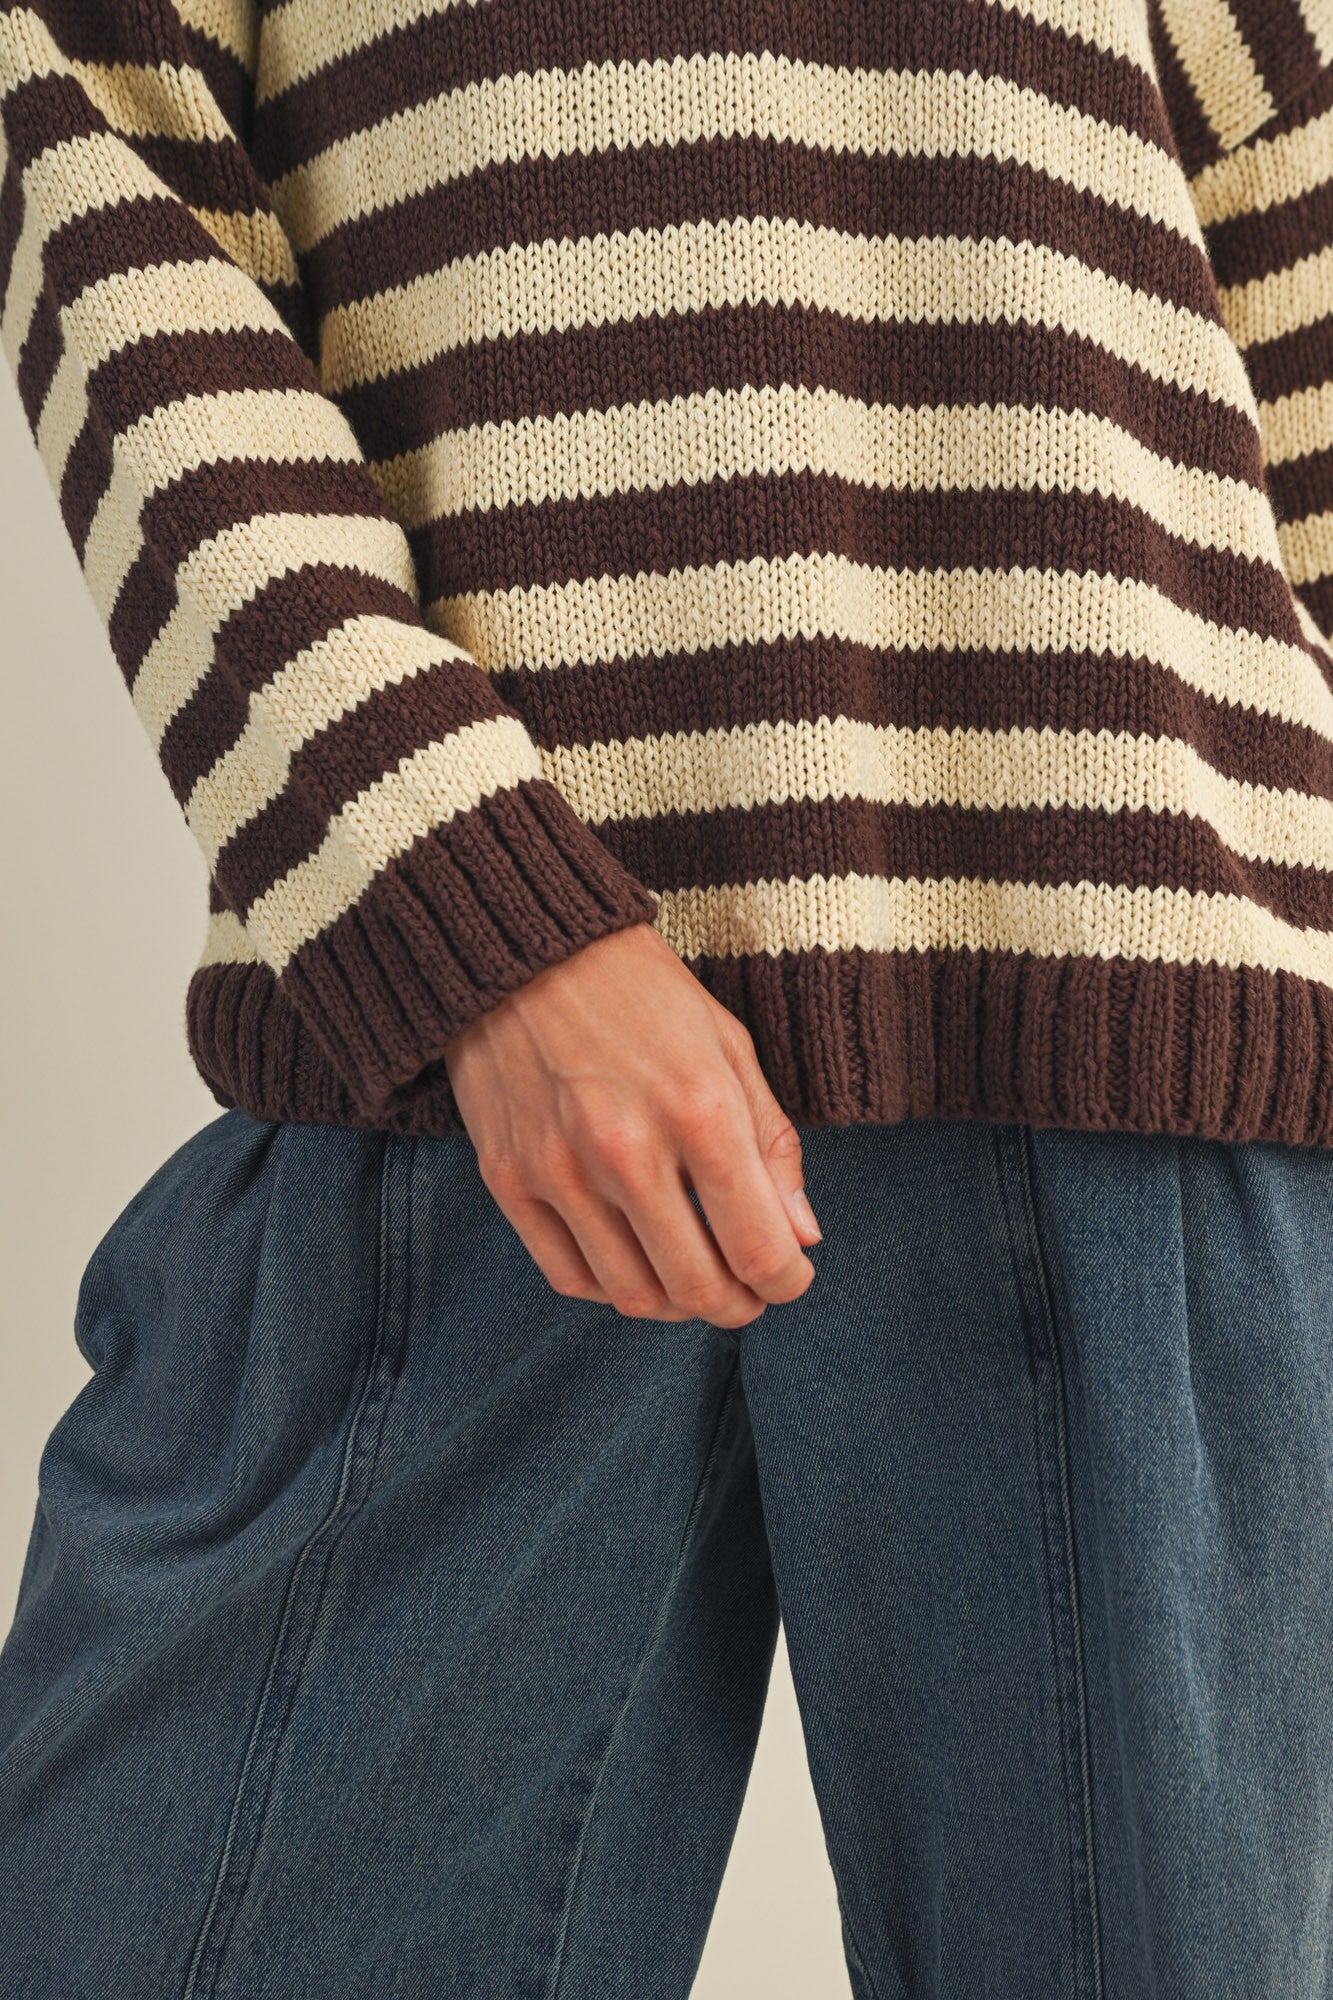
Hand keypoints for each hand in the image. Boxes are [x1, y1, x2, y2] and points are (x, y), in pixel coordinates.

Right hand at [442, 923, 821, 1327]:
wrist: (524, 950)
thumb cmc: (641, 994)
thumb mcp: (729, 1047)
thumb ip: (772, 1146)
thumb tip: (801, 1237)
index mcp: (699, 1109)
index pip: (759, 1249)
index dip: (787, 1282)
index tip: (790, 1276)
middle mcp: (627, 1150)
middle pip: (698, 1288)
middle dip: (738, 1306)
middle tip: (748, 1293)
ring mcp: (560, 1171)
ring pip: (634, 1296)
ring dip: (678, 1306)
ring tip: (694, 1281)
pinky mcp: (509, 1180)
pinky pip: (569, 1277)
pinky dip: (612, 1290)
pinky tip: (634, 1265)